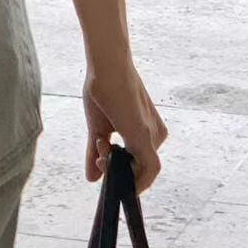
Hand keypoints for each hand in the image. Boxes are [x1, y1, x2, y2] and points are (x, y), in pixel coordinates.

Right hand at [84, 56, 167, 191]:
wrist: (107, 67)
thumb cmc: (104, 90)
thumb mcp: (98, 128)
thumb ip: (96, 153)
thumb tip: (91, 178)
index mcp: (147, 130)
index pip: (138, 162)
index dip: (118, 168)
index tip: (99, 158)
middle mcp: (155, 134)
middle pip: (140, 169)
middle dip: (116, 170)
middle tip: (98, 151)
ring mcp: (152, 137)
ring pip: (143, 172)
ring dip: (118, 170)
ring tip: (101, 144)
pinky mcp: (145, 137)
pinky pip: (149, 170)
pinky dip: (135, 179)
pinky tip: (112, 171)